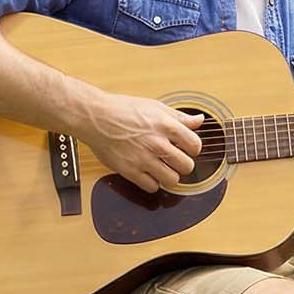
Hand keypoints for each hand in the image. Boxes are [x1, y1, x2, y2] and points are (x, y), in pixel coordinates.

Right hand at [83, 92, 204, 193]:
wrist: (95, 117)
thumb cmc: (123, 109)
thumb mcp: (156, 107)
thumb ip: (180, 117)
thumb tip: (199, 120)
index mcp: (166, 126)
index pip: (195, 146)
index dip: (193, 148)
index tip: (186, 148)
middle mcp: (156, 143)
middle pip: (186, 166)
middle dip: (183, 164)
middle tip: (175, 160)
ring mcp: (143, 158)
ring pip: (172, 180)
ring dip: (170, 176)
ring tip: (163, 168)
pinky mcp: (129, 170)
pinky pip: (152, 187)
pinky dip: (153, 183)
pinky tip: (148, 173)